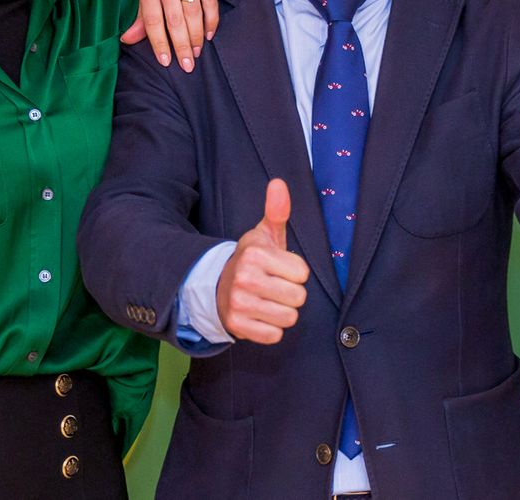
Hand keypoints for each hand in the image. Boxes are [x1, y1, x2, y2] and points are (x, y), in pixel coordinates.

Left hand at [121, 0, 218, 72]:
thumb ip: (141, 17)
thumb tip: (127, 40)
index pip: (153, 21)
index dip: (159, 43)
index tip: (165, 62)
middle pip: (175, 21)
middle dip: (181, 46)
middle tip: (187, 66)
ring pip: (193, 14)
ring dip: (196, 37)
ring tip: (197, 53)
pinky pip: (210, 4)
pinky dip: (211, 22)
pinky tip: (209, 35)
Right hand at [216, 179, 310, 343]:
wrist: (218, 287)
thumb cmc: (253, 261)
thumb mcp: (265, 235)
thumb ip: (277, 210)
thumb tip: (279, 183)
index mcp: (255, 254)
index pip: (302, 273)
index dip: (295, 273)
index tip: (279, 269)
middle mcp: (245, 277)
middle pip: (298, 297)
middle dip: (291, 294)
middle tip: (274, 287)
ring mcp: (239, 303)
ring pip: (288, 318)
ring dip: (282, 313)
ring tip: (268, 301)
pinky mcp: (237, 326)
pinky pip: (274, 335)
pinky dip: (271, 329)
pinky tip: (260, 316)